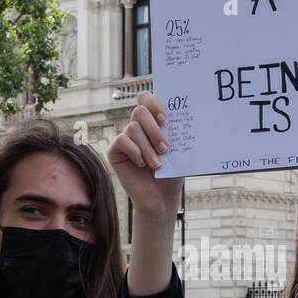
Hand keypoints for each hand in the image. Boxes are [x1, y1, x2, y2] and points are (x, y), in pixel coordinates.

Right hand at [107, 92, 183, 217]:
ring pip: (133, 128)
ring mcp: (125, 139)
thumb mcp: (177, 151)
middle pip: (139, 111)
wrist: (161, 197)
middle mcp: (137, 128)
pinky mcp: (115, 152)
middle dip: (154, 129)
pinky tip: (142, 164)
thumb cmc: (171, 174)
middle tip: (165, 147)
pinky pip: (121, 140)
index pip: (146, 100)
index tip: (165, 119)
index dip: (153, 103)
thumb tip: (182, 115)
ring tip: (156, 164)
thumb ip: (174, 132)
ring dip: (147, 147)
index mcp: (152, 123)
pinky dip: (134, 151)